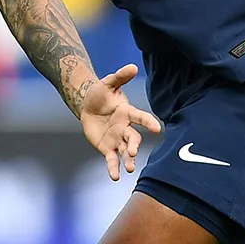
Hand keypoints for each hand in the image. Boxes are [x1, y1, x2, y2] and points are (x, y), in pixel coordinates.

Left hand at [75, 64, 163, 180]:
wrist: (88, 105)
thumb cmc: (100, 93)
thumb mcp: (108, 83)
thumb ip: (120, 76)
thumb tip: (132, 66)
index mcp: (127, 113)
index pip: (140, 118)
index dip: (148, 122)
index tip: (157, 128)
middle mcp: (125, 128)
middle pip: (133, 138)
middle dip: (134, 145)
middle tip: (133, 151)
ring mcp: (117, 139)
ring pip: (125, 152)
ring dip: (128, 160)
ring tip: (130, 169)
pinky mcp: (108, 148)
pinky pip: (112, 160)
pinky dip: (114, 168)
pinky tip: (115, 177)